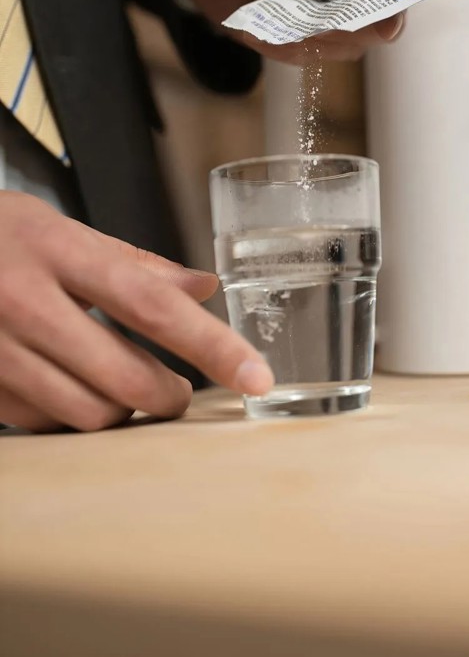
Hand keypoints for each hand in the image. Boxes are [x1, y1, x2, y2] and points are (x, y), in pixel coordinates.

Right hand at [0, 192, 273, 432]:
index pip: (152, 304)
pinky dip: (74, 418)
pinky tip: (72, 390)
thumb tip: (206, 289)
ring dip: (123, 411)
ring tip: (127, 389)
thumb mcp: (64, 230)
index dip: (212, 344)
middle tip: (179, 389)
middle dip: (168, 395)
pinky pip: (46, 426)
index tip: (257, 375)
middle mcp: (23, 301)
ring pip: (87, 414)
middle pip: (124, 377)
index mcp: (57, 250)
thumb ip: (137, 265)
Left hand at [179, 0, 403, 62]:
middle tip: (315, 23)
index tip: (381, 19)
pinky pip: (304, 57)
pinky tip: (259, 26)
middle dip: (346, 27)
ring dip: (312, 40)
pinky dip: (281, 47)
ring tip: (278, 18)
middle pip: (375, 21)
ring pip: (343, 46)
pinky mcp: (302, 38)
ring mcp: (329, 14)